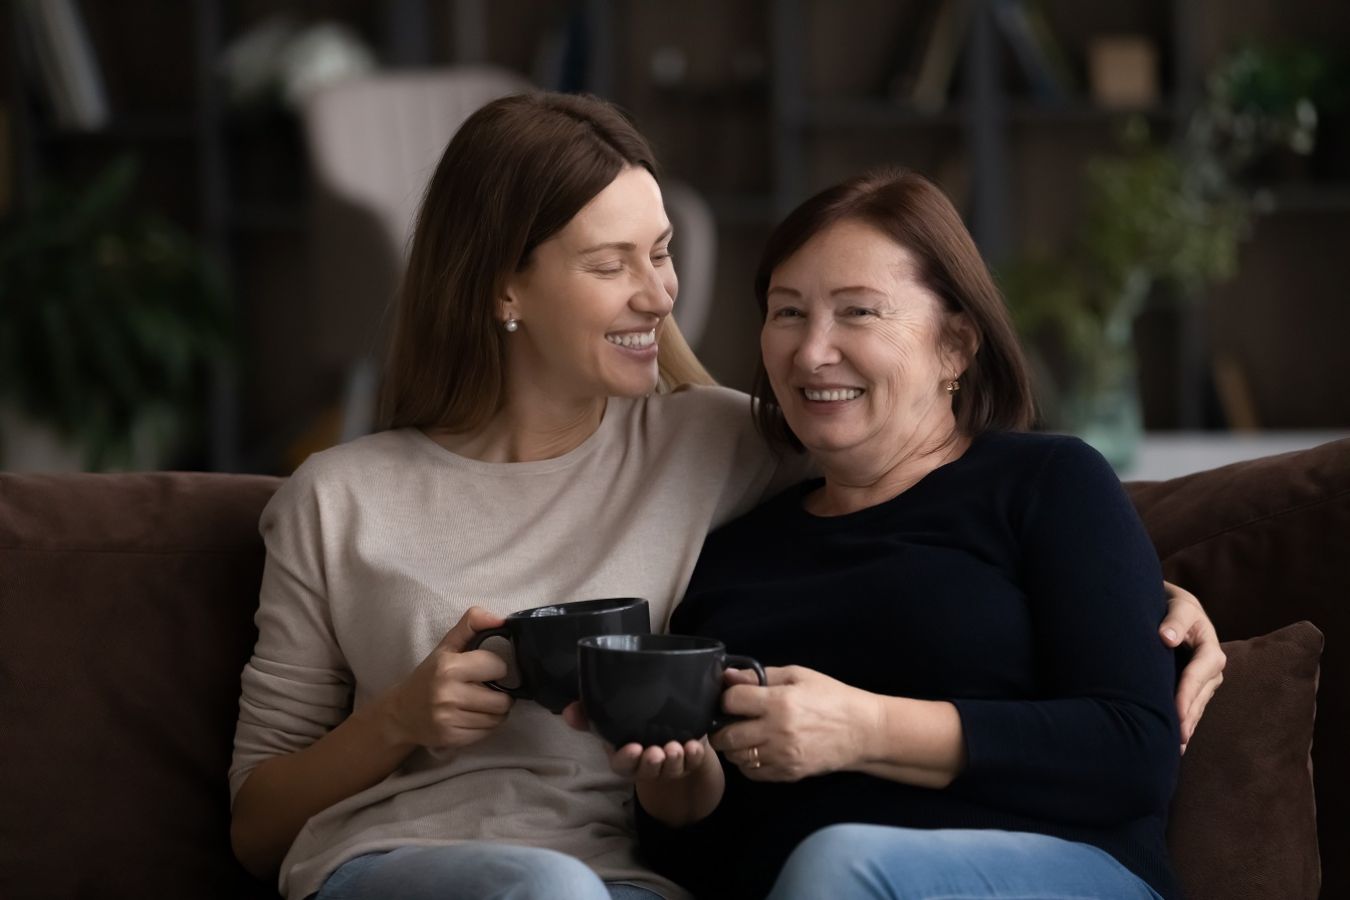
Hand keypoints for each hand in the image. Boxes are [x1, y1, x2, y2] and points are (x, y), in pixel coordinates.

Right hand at [379, 606, 513, 751]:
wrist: (400, 713)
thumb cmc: (428, 676)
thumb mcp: (446, 647)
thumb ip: (471, 625)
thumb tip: (501, 619)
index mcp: (448, 667)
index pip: (497, 666)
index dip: (496, 667)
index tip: (487, 670)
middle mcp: (448, 694)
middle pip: (502, 699)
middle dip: (500, 694)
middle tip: (488, 690)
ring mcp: (449, 719)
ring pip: (497, 718)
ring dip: (495, 712)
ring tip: (481, 704)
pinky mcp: (451, 738)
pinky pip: (487, 733)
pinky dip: (485, 726)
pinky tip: (472, 717)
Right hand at [562, 701, 712, 781]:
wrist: (667, 725)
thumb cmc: (633, 722)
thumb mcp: (611, 716)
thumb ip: (588, 714)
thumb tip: (568, 711)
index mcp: (624, 755)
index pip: (621, 764)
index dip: (626, 759)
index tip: (633, 748)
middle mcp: (645, 763)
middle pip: (646, 771)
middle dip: (651, 763)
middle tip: (657, 752)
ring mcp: (668, 765)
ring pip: (671, 769)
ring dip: (674, 760)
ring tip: (677, 747)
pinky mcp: (689, 760)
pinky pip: (693, 763)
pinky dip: (695, 756)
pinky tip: (695, 746)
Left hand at [711, 666, 880, 781]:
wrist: (862, 731)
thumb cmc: (831, 697)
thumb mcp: (798, 676)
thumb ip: (759, 676)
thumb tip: (727, 676)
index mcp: (779, 702)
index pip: (731, 701)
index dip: (728, 698)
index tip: (734, 698)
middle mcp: (777, 732)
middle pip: (727, 735)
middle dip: (723, 726)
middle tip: (731, 720)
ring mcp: (782, 756)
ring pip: (736, 757)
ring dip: (734, 746)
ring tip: (746, 734)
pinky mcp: (788, 774)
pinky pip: (752, 773)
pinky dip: (749, 763)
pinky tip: (759, 750)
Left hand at [1160, 581, 1225, 752]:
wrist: (1175, 609)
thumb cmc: (1174, 606)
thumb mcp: (1178, 606)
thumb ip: (1174, 620)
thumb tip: (1166, 637)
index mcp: (1210, 650)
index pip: (1197, 675)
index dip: (1186, 696)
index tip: (1177, 715)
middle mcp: (1212, 668)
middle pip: (1199, 697)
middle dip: (1188, 718)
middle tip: (1175, 740)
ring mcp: (1205, 680)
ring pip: (1197, 706)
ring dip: (1187, 726)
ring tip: (1175, 748)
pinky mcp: (1196, 687)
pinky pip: (1192, 707)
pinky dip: (1185, 723)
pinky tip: (1177, 743)